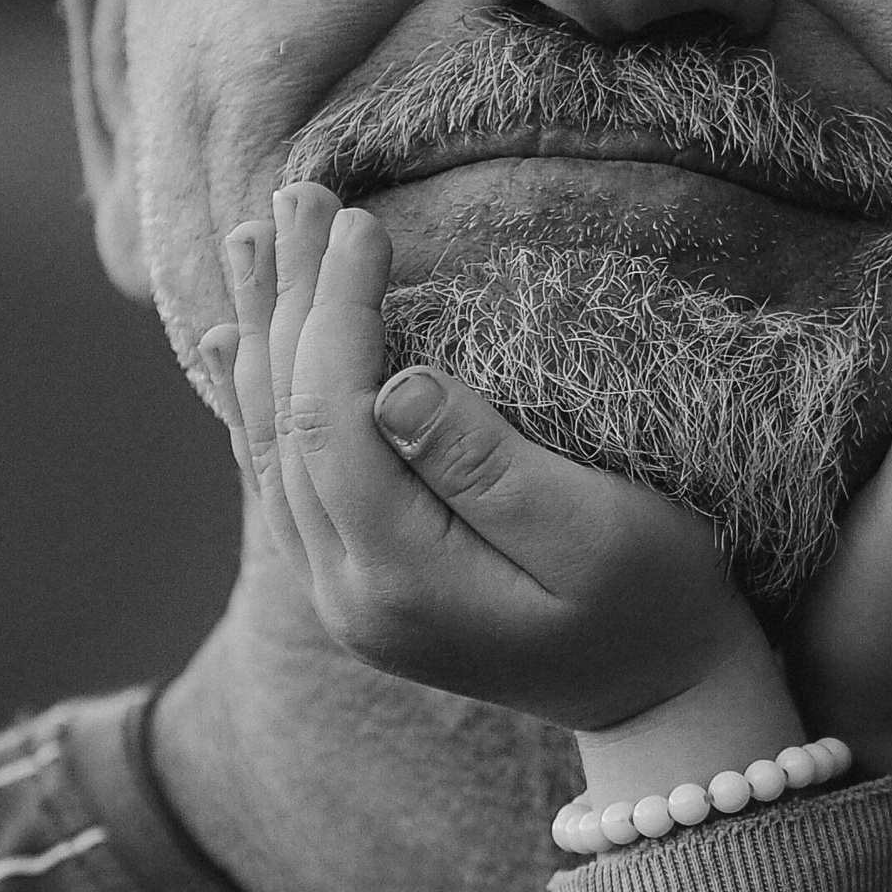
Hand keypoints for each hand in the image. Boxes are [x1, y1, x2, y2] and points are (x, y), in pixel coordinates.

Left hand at [205, 182, 794, 780]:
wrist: (659, 698)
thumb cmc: (657, 602)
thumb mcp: (601, 533)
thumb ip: (492, 466)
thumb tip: (395, 384)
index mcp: (402, 580)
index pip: (334, 422)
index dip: (337, 312)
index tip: (364, 222)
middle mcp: (346, 595)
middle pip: (286, 425)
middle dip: (288, 301)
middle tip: (297, 193)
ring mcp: (340, 597)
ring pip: (270, 445)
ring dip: (262, 334)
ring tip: (250, 236)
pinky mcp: (354, 585)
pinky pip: (280, 477)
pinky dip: (257, 398)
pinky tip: (232, 340)